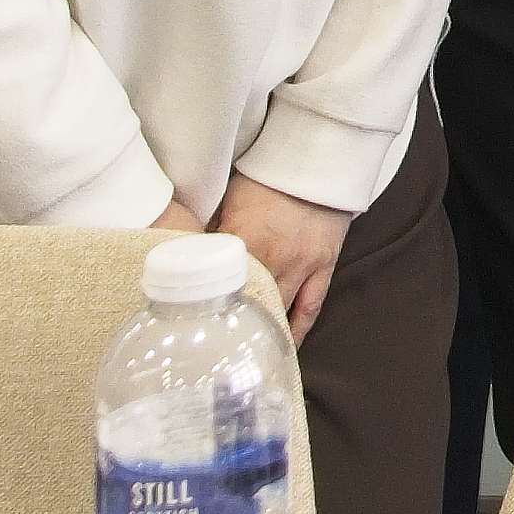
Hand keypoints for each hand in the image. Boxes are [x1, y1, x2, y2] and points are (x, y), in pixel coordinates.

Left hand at [202, 174, 349, 333]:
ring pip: (280, 309)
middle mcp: (274, 260)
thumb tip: (188, 256)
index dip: (204, 305)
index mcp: (245, 241)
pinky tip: (286, 345)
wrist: (318, 158)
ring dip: (264, 331)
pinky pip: (311, 306)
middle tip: (214, 349)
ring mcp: (302, 266)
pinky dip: (298, 329)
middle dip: (232, 325)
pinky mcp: (324, 266)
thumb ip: (212, 232)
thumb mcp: (230, 200)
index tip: (190, 324)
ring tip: (247, 354)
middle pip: (249, 303)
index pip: (219, 283)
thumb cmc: (269, 176)